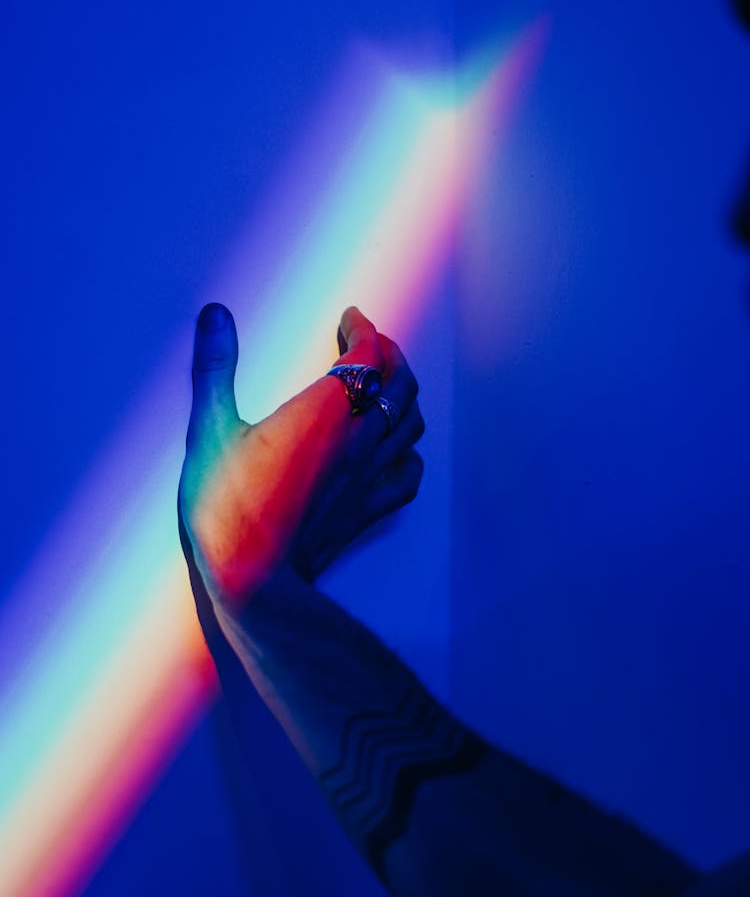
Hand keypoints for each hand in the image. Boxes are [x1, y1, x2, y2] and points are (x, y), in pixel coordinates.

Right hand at [178, 303, 424, 615]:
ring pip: (410, 424)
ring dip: (404, 396)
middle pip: (399, 385)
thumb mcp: (210, 431)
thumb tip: (216, 316)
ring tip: (388, 384)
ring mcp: (369, 477)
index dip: (364, 329)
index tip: (352, 319)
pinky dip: (408, 452)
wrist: (255, 580)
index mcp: (324, 412)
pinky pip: (408, 474)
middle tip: (373, 345)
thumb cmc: (229, 510)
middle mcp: (357, 439)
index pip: (367, 354)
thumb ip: (215, 368)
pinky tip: (395, 450)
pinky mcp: (368, 509)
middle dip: (391, 356)